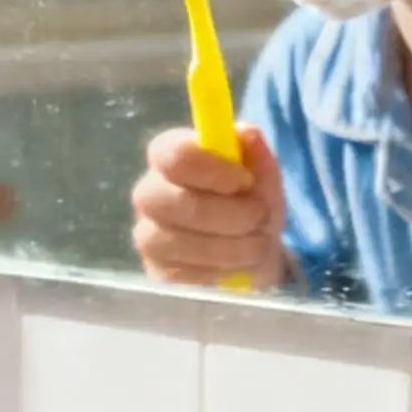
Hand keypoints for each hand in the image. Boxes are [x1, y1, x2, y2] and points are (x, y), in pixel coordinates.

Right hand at [131, 126, 286, 289]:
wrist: (252, 250)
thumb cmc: (250, 202)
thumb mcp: (262, 175)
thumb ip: (255, 154)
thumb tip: (245, 135)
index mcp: (169, 157)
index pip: (172, 155)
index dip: (210, 169)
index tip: (245, 180)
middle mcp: (149, 195)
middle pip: (174, 202)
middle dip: (229, 214)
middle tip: (261, 217)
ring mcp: (149, 237)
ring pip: (183, 243)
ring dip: (234, 247)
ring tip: (259, 244)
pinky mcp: (157, 274)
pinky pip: (187, 276)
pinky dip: (223, 272)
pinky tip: (239, 266)